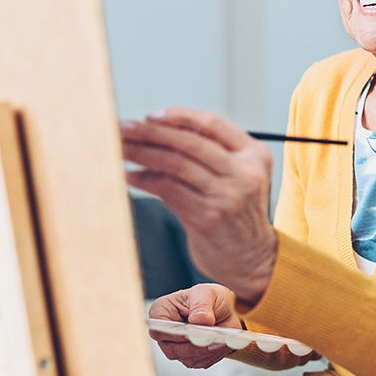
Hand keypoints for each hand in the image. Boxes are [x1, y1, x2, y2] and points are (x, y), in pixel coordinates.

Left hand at [121, 108, 276, 303]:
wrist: (252, 258)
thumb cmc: (236, 214)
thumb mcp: (238, 177)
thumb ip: (210, 155)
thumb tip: (155, 132)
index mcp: (254, 155)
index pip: (213, 124)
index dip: (179, 117)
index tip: (150, 116)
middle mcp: (244, 172)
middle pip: (189, 142)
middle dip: (151, 132)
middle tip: (123, 128)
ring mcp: (227, 195)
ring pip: (175, 164)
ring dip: (142, 154)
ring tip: (120, 149)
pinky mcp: (208, 217)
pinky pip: (168, 190)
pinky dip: (145, 180)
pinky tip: (131, 176)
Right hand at [148, 284, 243, 368]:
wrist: (226, 309)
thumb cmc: (210, 298)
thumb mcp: (207, 293)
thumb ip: (201, 306)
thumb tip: (198, 320)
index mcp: (162, 311)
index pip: (158, 329)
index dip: (174, 334)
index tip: (192, 332)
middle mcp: (166, 333)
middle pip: (172, 349)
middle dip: (195, 346)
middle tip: (213, 339)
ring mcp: (177, 347)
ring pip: (188, 358)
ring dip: (208, 350)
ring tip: (224, 339)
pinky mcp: (191, 357)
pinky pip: (201, 362)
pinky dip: (215, 354)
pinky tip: (224, 343)